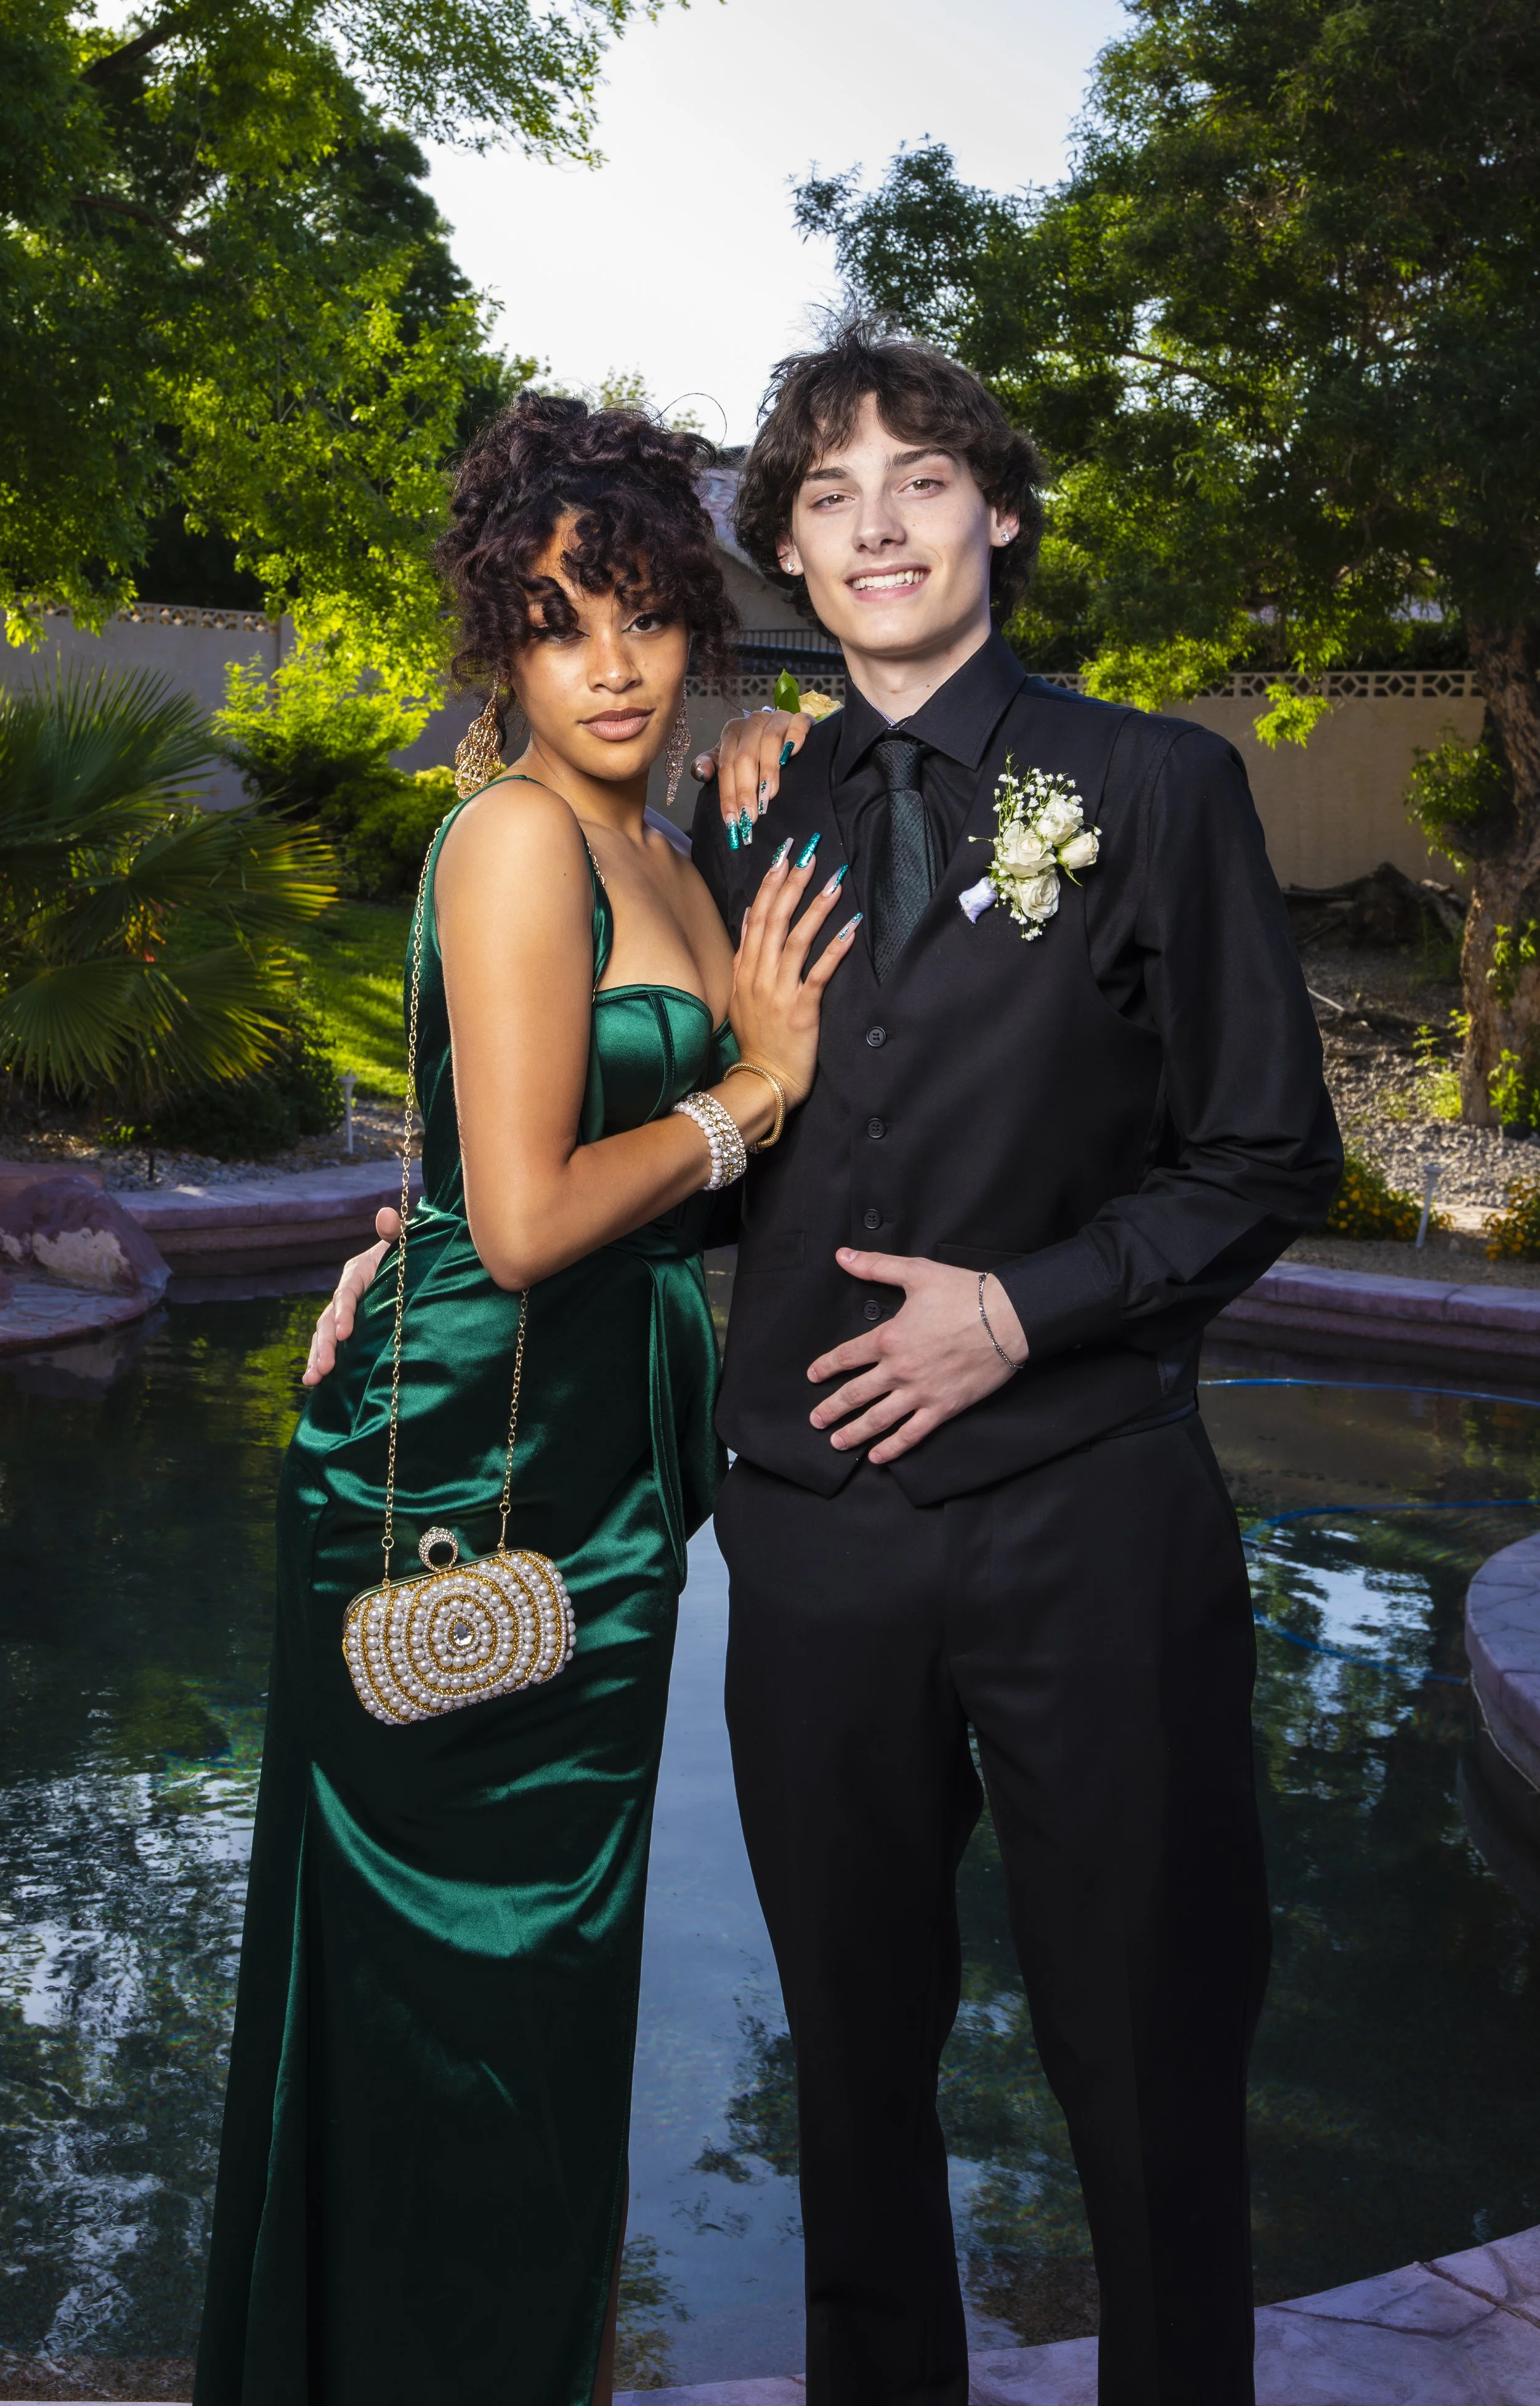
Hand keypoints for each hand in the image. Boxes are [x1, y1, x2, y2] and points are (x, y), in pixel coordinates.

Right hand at [301, 1207, 399, 1384]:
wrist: (410, 1262)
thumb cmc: (409, 1250)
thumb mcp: (406, 1240)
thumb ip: (396, 1230)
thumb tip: (386, 1213)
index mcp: (358, 1272)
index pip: (347, 1293)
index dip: (343, 1312)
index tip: (343, 1334)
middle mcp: (346, 1292)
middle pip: (328, 1319)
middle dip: (324, 1345)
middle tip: (323, 1369)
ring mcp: (344, 1311)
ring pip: (323, 1335)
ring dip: (317, 1357)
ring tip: (312, 1380)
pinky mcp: (348, 1327)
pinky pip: (330, 1344)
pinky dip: (322, 1360)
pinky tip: (315, 1383)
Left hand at [696, 708, 810, 843]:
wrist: (786, 731)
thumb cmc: (757, 752)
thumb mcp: (731, 758)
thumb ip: (714, 766)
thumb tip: (701, 773)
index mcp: (733, 733)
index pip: (727, 766)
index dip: (728, 794)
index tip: (733, 821)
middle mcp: (753, 723)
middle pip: (746, 756)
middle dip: (746, 790)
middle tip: (750, 817)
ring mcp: (777, 718)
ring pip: (769, 741)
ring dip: (768, 771)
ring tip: (769, 796)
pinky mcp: (800, 718)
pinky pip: (798, 724)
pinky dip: (795, 737)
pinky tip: (793, 754)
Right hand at [726, 840, 856, 1109]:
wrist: (762, 1080)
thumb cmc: (757, 1039)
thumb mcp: (741, 992)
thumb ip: (745, 953)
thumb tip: (750, 913)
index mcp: (745, 968)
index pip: (757, 916)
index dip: (770, 884)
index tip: (784, 856)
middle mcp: (759, 975)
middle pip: (775, 921)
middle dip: (792, 884)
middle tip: (809, 854)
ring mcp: (778, 992)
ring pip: (796, 941)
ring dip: (815, 909)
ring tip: (834, 882)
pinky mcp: (801, 1010)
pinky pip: (818, 974)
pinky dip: (835, 949)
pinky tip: (851, 928)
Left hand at [807, 1255, 1027, 1464]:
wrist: (1007, 1318)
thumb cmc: (964, 1293)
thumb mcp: (916, 1272)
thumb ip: (875, 1266)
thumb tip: (842, 1256)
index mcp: (888, 1338)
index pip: (846, 1357)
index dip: (826, 1367)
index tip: (813, 1376)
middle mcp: (899, 1370)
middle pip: (855, 1394)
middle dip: (831, 1409)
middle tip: (815, 1420)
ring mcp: (921, 1392)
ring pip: (878, 1419)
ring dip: (854, 1433)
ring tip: (836, 1442)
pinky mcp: (944, 1407)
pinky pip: (912, 1434)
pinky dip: (893, 1448)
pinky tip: (878, 1457)